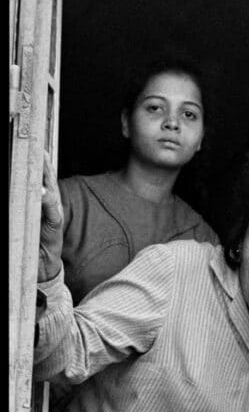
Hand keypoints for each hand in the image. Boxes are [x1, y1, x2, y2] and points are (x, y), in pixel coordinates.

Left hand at [39, 151, 63, 282]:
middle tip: (40, 149)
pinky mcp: (56, 225)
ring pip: (51, 191)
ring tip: (43, 161)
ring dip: (48, 177)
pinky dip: (49, 201)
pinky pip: (53, 211)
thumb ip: (32, 205)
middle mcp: (52, 205)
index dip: (42, 164)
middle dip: (45, 165)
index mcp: (45, 201)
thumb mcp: (31, 219)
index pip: (43, 179)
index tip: (37, 147)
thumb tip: (31, 192)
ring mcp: (55, 213)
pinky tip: (45, 192)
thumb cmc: (36, 241)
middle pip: (49, 181)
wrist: (44, 264)